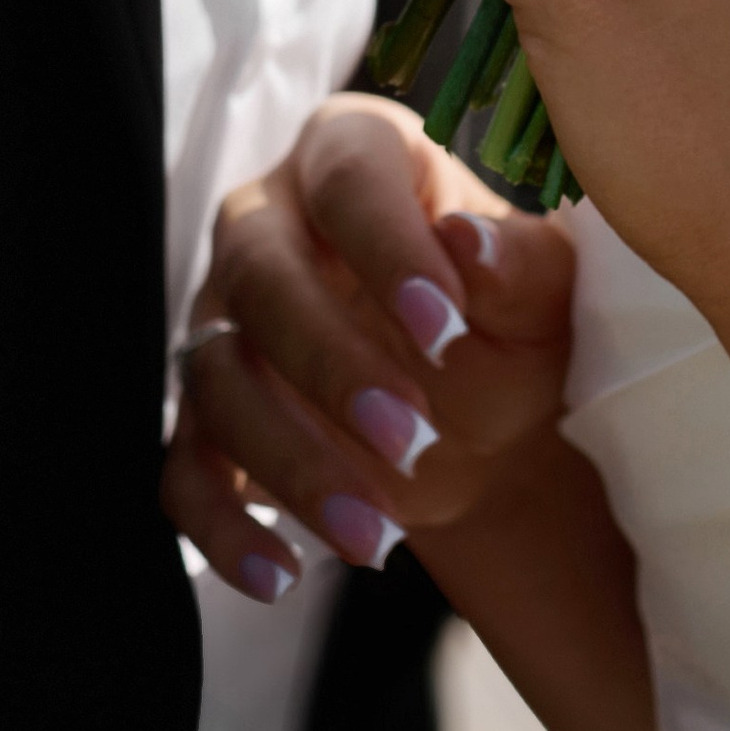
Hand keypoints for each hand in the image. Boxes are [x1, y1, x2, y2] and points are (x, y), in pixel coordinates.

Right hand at [163, 97, 577, 592]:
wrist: (490, 415)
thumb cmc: (517, 320)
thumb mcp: (546, 290)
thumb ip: (517, 263)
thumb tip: (467, 245)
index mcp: (354, 156)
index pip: (349, 182)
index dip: (389, 251)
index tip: (448, 329)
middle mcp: (268, 224)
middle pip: (258, 274)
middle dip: (330, 364)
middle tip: (412, 438)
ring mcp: (226, 320)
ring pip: (216, 377)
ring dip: (289, 459)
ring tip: (373, 534)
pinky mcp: (207, 414)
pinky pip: (183, 468)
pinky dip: (222, 526)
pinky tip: (282, 574)